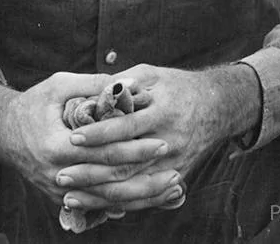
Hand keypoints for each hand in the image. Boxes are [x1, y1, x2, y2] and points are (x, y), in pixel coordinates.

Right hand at [0, 74, 169, 203]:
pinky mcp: (62, 197)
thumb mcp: (60, 85)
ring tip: (171, 189)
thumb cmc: (35, 103)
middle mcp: (57, 173)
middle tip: (175, 169)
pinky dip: (124, 203)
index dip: (135, 148)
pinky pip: (97, 205)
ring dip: (140, 196)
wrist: (2, 133)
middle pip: (109, 180)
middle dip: (144, 175)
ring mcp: (58, 190)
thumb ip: (94, 84)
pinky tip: (150, 200)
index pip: (104, 151)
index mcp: (56, 145)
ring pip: (105, 199)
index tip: (162, 142)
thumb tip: (130, 83)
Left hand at [56, 63, 260, 212]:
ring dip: (98, 194)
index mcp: (165, 112)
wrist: (219, 106)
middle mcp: (171, 141)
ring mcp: (175, 163)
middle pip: (126, 164)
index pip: (126, 127)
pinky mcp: (177, 176)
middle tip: (60, 174)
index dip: (98, 134)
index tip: (71, 137)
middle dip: (90, 172)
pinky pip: (144, 197)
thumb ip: (124, 82)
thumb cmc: (179, 87)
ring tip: (68, 194)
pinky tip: (94, 204)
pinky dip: (117, 203)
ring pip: (132, 187)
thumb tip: (93, 91)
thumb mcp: (154, 74)